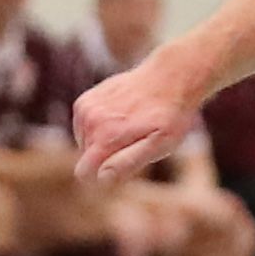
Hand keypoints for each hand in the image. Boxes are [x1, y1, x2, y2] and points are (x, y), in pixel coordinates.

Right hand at [74, 62, 200, 187]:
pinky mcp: (85, 99)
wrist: (170, 77)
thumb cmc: (170, 116)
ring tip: (129, 127)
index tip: (124, 166)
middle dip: (107, 155)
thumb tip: (102, 177)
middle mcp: (90, 120)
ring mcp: (85, 107)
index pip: (84, 173)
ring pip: (85, 142)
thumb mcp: (159, 145)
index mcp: (105, 136)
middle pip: (87, 158)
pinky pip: (84, 126)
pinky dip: (100, 125)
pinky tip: (121, 116)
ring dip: (104, 140)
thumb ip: (128, 162)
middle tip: (134, 140)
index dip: (102, 176)